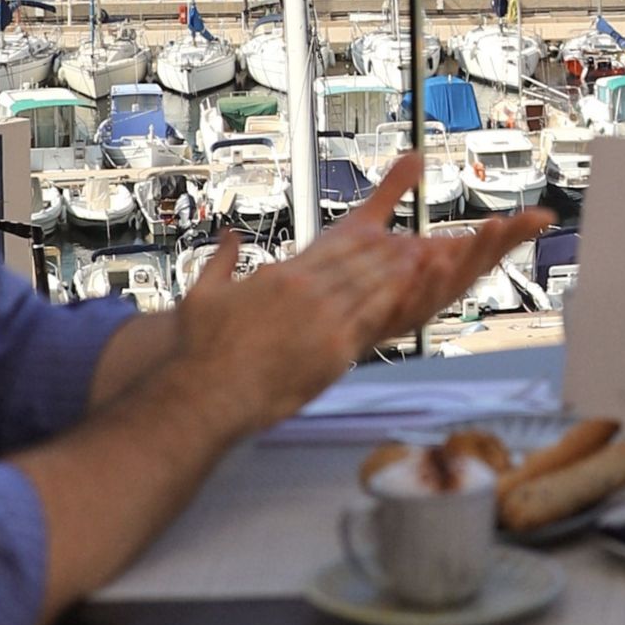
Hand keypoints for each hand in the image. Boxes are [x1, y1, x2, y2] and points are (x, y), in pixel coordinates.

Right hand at [172, 217, 420, 438]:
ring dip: (399, 271)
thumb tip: (229, 236)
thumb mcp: (202, 293)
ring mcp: (324, 321)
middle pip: (359, 264)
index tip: (381, 232)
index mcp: (283, 276)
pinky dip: (394, 305)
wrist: (209, 392)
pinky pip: (372, 323)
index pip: (332, 250)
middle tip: (414, 241)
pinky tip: (412, 296)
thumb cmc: (201, 349)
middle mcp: (308, 293)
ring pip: (371, 288)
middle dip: (388, 251)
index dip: (362, 240)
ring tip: (424, 259)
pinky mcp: (335, 352)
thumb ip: (221, 260)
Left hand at [341, 153, 555, 344]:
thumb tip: (416, 156)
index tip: (542, 216)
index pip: (479, 246)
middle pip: (476, 264)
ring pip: (452, 284)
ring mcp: (411, 304)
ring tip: (493, 228)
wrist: (302, 317)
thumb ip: (393, 191)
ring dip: (473, 257)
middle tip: (527, 219)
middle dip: (502, 242)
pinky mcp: (387, 318)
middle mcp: (427, 287)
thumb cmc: (333, 277)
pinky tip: (436, 260)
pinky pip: (412, 304)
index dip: (512, 232)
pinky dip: (427, 284)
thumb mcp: (366, 222)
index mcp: (429, 264)